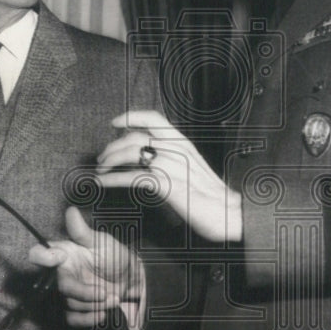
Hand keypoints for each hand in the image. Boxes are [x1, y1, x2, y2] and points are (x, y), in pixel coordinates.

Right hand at [28, 207, 142, 329]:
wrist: (130, 280)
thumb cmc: (114, 255)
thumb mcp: (101, 241)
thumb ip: (82, 231)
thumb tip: (70, 210)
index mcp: (63, 253)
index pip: (40, 254)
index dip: (42, 257)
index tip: (55, 258)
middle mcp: (60, 273)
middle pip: (60, 286)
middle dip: (85, 292)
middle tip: (105, 292)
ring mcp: (67, 291)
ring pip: (69, 303)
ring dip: (93, 305)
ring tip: (112, 298)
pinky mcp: (74, 308)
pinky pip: (71, 318)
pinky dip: (88, 319)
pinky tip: (103, 314)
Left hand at [95, 110, 242, 242]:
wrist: (230, 213)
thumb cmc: (213, 195)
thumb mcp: (194, 167)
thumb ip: (175, 158)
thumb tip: (153, 156)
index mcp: (183, 142)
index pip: (154, 118)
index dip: (131, 117)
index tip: (114, 122)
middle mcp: (176, 149)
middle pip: (135, 138)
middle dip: (112, 147)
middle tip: (101, 159)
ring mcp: (171, 165)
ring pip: (130, 154)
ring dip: (109, 161)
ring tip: (100, 172)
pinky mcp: (167, 185)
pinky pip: (131, 177)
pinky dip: (112, 179)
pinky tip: (102, 184)